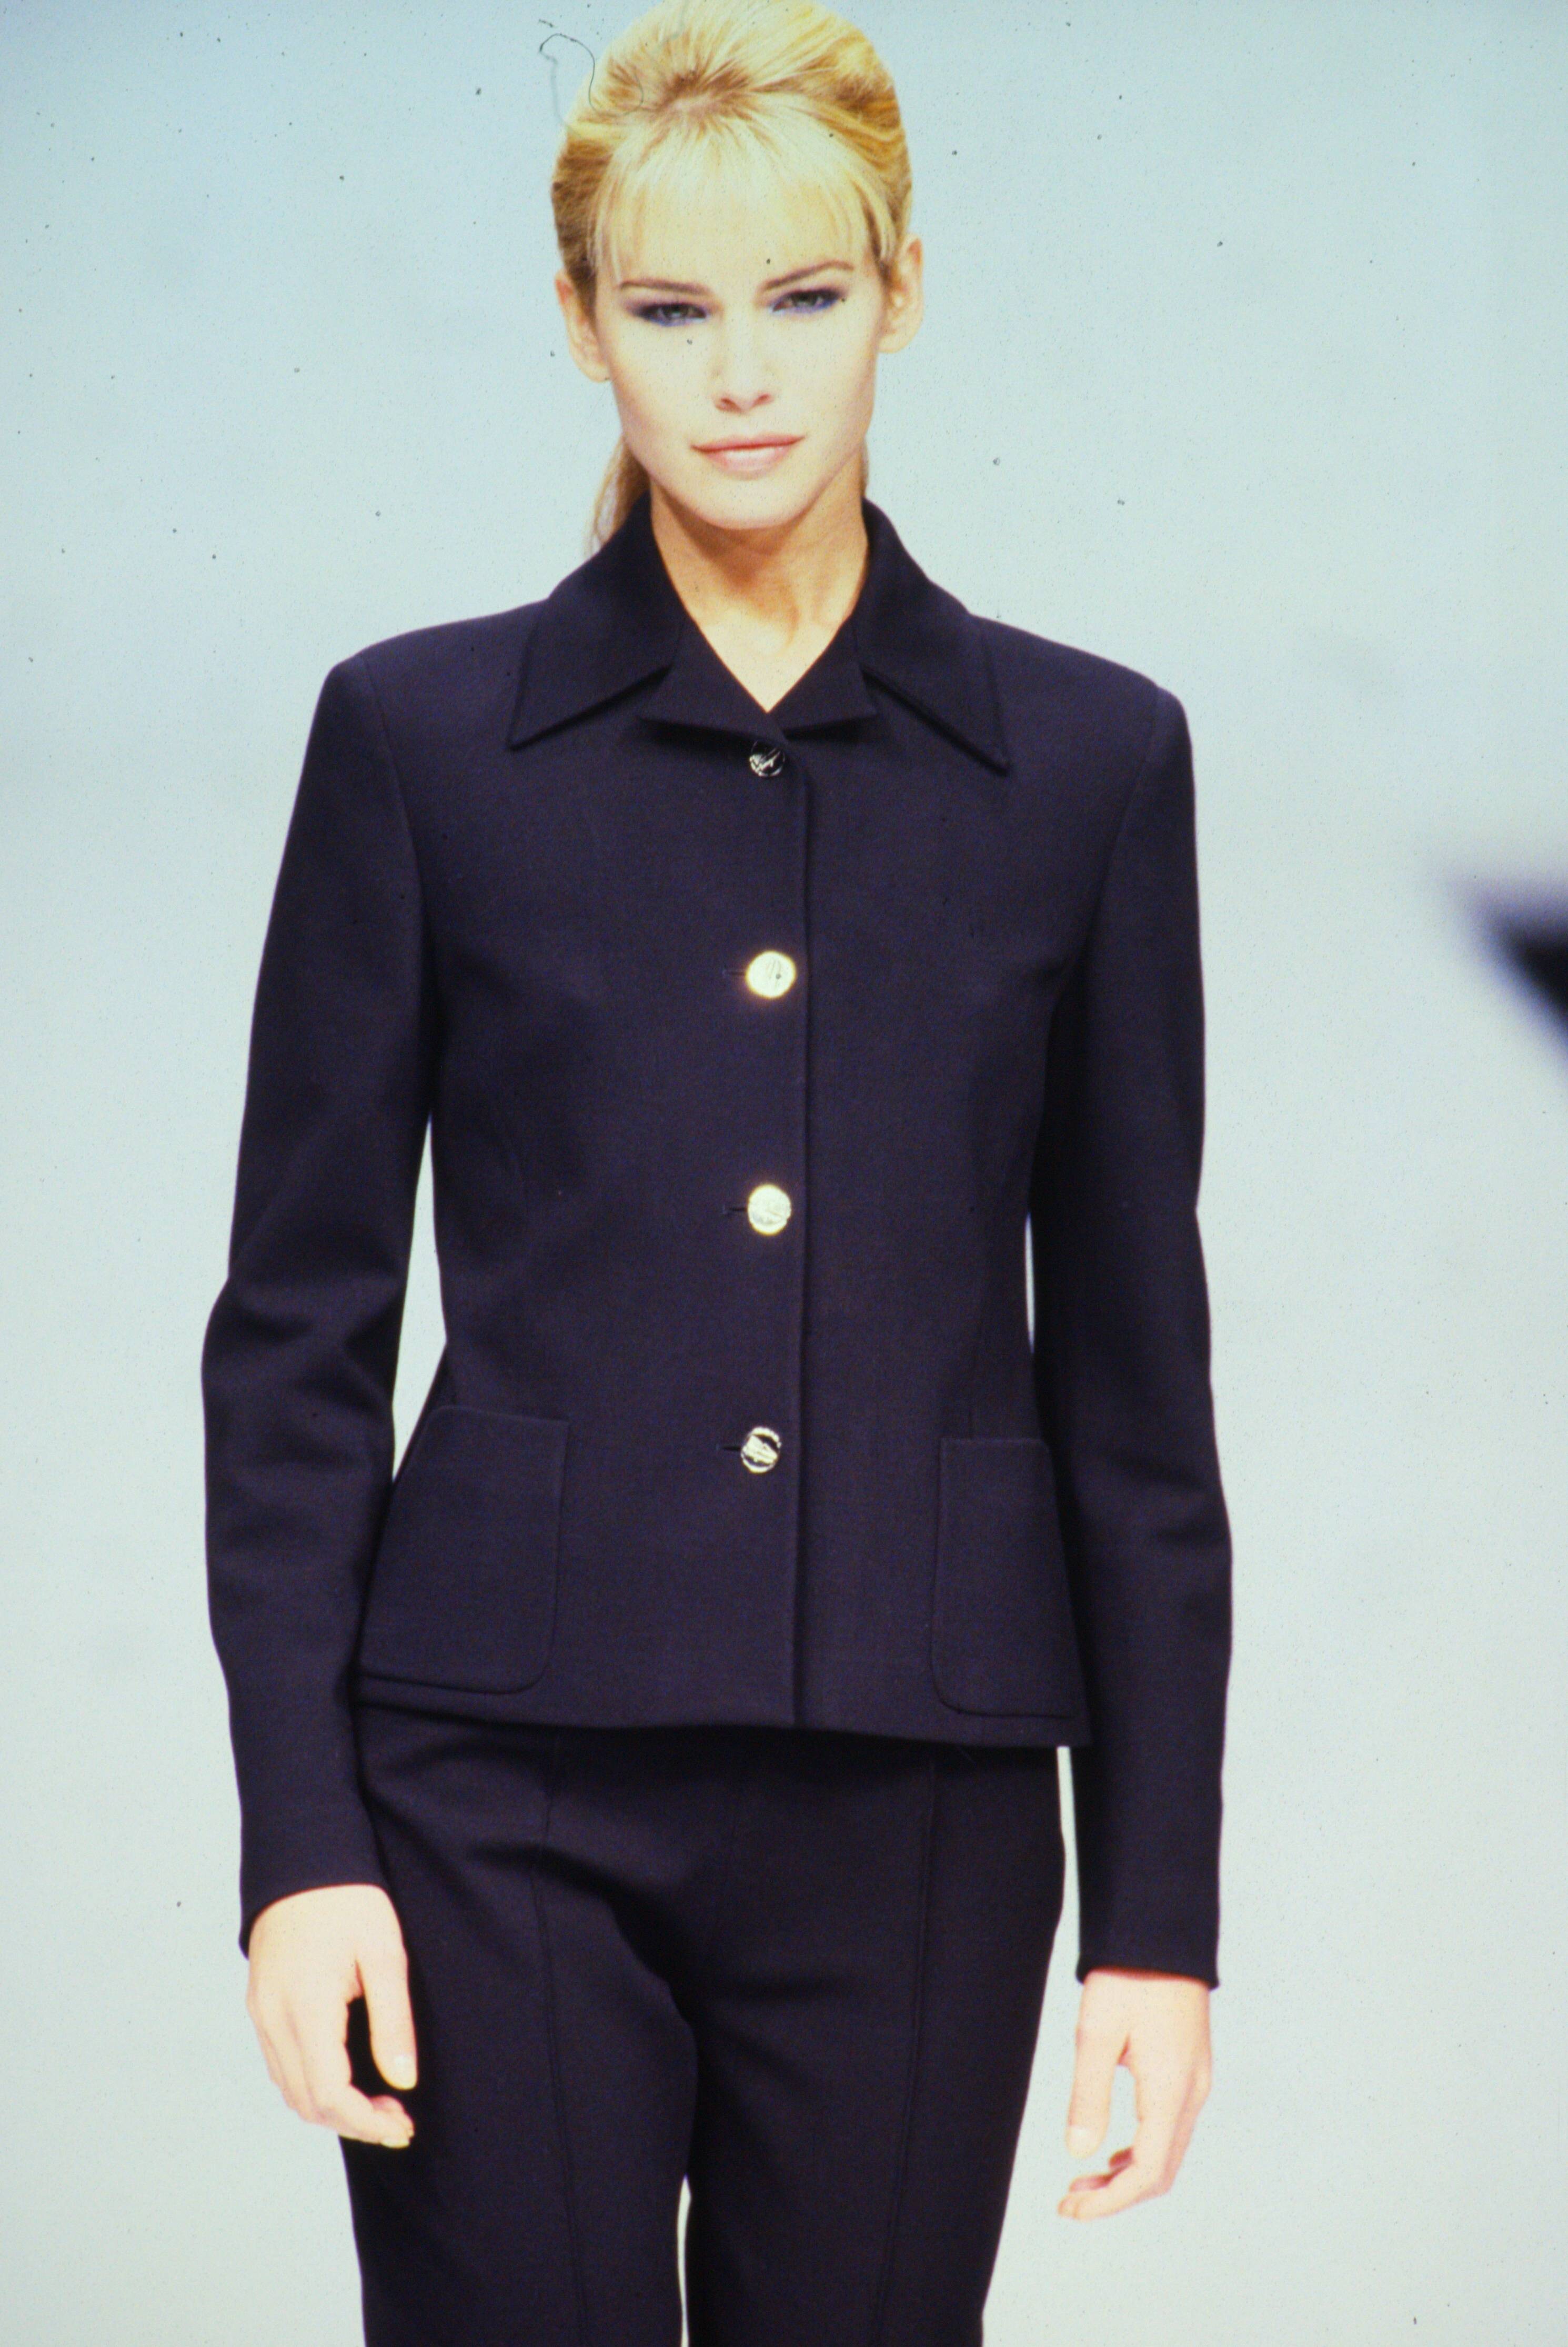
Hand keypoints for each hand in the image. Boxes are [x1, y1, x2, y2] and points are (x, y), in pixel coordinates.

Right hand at [246, 1883, 418, 2147]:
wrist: (303, 1857)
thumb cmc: (348, 1899)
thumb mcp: (384, 1953)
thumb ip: (393, 2020)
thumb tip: (402, 2080)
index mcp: (306, 2007)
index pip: (329, 2094)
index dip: (366, 2122)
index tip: (402, 2126)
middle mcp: (275, 2018)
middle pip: (306, 2101)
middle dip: (353, 2123)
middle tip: (399, 2120)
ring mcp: (262, 2013)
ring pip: (290, 2089)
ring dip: (332, 2108)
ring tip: (379, 2103)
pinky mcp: (261, 2005)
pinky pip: (281, 2065)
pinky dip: (312, 2085)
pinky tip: (348, 2076)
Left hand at [1058, 1966, 1210, 2218]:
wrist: (1161, 1931)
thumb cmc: (1127, 1976)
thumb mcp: (1096, 2031)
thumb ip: (1088, 2095)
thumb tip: (1079, 2154)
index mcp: (1170, 2089)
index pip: (1146, 2172)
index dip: (1109, 2202)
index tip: (1070, 2209)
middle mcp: (1191, 2092)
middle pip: (1161, 2172)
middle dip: (1116, 2196)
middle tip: (1069, 2202)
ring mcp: (1195, 2081)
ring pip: (1168, 2152)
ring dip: (1127, 2176)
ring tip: (1082, 2183)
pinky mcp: (1190, 2069)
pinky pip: (1171, 2129)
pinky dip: (1142, 2151)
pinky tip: (1112, 2150)